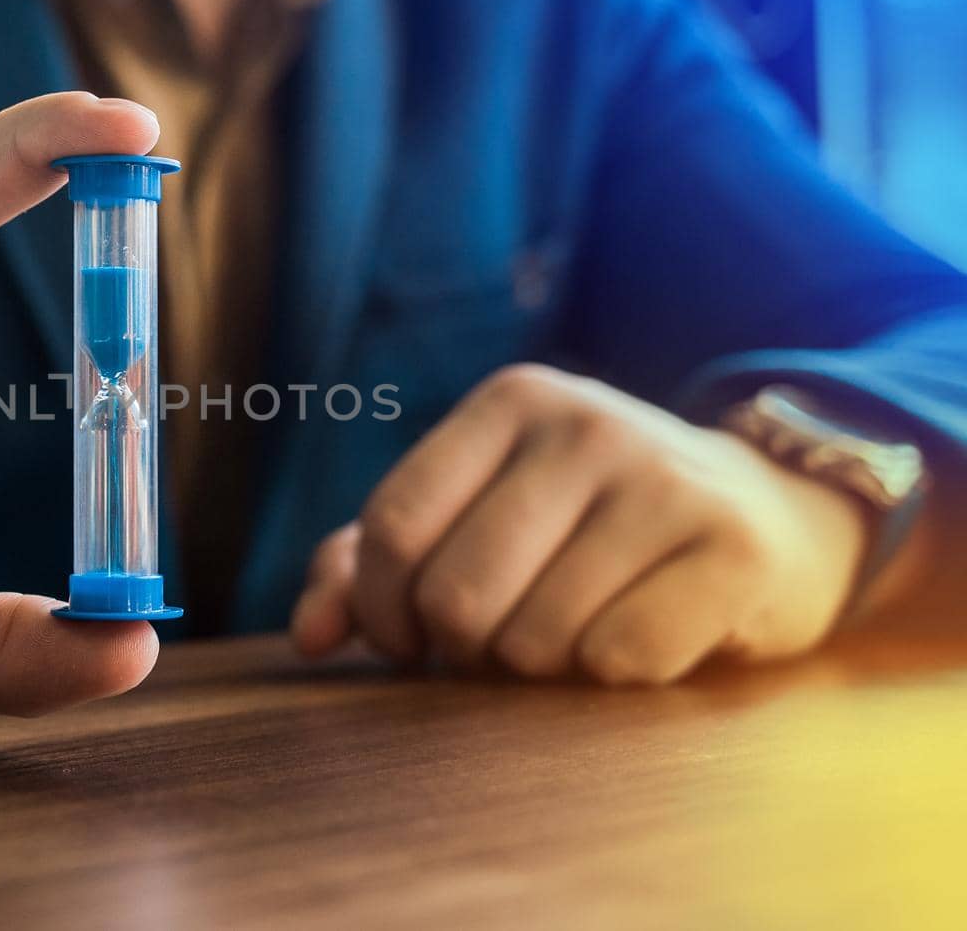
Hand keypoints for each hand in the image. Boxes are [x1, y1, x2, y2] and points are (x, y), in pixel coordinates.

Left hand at [290, 364, 870, 682]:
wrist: (766, 516)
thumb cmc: (585, 527)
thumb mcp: (477, 515)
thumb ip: (371, 564)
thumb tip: (310, 637)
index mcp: (510, 403)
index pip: (392, 523)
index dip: (379, 607)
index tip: (405, 637)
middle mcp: (587, 424)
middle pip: (457, 593)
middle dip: (461, 647)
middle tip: (496, 642)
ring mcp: (666, 481)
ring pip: (535, 639)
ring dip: (538, 667)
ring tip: (571, 629)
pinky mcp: (733, 550)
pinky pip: (619, 660)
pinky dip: (612, 676)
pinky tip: (636, 635)